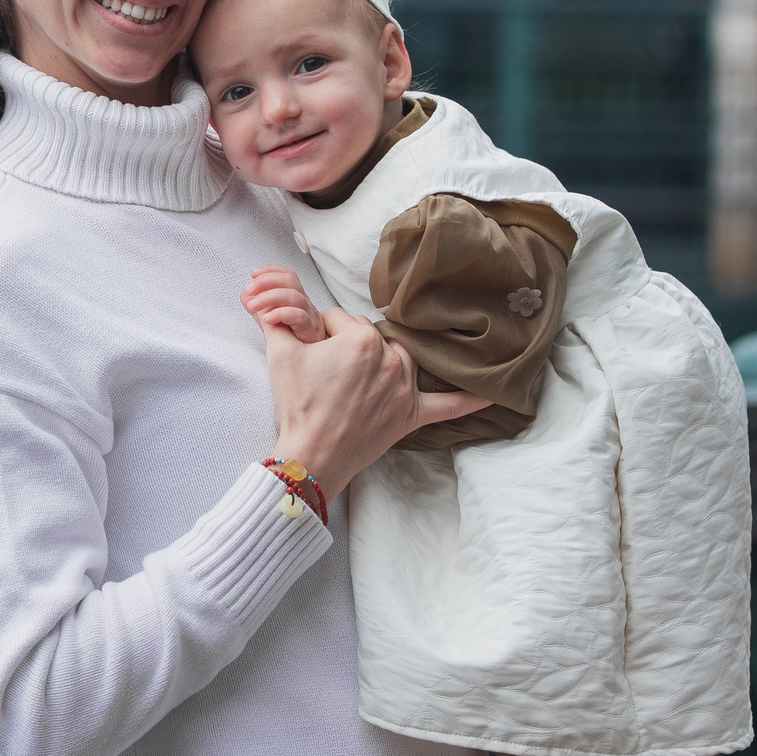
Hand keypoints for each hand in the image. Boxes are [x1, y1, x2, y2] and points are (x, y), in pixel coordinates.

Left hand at [242, 265, 325, 342]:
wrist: (311, 362)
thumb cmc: (292, 341)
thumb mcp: (271, 322)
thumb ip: (258, 309)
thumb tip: (245, 294)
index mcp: (296, 298)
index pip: (288, 275)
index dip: (271, 270)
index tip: (253, 273)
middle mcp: (305, 304)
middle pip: (290, 281)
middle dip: (266, 281)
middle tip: (250, 290)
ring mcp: (310, 316)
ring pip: (294, 296)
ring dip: (269, 297)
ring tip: (253, 305)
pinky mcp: (311, 330)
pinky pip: (299, 316)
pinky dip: (281, 314)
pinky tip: (268, 318)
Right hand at [262, 305, 487, 494]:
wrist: (310, 456)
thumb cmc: (297, 407)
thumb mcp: (280, 357)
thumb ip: (275, 320)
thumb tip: (261, 299)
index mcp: (361, 340)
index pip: (338, 318)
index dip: (317, 333)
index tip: (307, 353)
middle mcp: (390, 359)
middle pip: (369, 335)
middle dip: (347, 345)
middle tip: (325, 370)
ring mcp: (405, 388)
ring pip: (400, 356)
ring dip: (386, 359)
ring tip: (367, 371)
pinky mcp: (412, 415)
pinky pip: (448, 405)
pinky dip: (470, 400)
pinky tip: (495, 395)